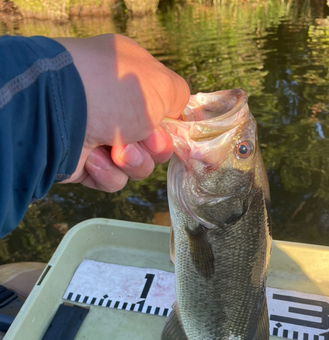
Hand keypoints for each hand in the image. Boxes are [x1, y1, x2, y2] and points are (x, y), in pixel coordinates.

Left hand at [55, 34, 189, 190]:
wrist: (61, 112)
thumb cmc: (115, 90)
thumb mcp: (160, 83)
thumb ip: (178, 94)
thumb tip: (177, 110)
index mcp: (130, 81)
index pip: (161, 109)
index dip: (170, 124)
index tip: (172, 128)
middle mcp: (115, 108)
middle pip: (154, 144)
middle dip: (154, 146)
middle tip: (143, 137)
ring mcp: (99, 136)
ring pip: (136, 166)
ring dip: (132, 161)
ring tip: (116, 150)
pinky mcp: (85, 164)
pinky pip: (112, 179)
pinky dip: (107, 172)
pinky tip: (94, 157)